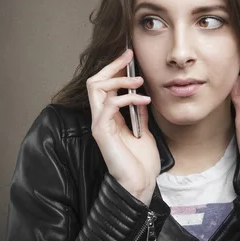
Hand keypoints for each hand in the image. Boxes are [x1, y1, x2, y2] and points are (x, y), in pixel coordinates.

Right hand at [87, 49, 160, 204]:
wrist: (140, 185)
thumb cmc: (141, 162)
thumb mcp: (143, 130)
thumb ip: (138, 113)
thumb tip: (141, 95)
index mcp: (109, 117)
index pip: (104, 85)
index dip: (115, 69)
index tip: (129, 56)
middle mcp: (100, 118)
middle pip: (95, 81)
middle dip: (112, 66)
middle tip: (129, 56)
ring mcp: (99, 124)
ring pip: (96, 87)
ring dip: (119, 79)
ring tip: (139, 80)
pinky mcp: (102, 132)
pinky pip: (109, 105)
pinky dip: (128, 97)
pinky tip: (144, 100)